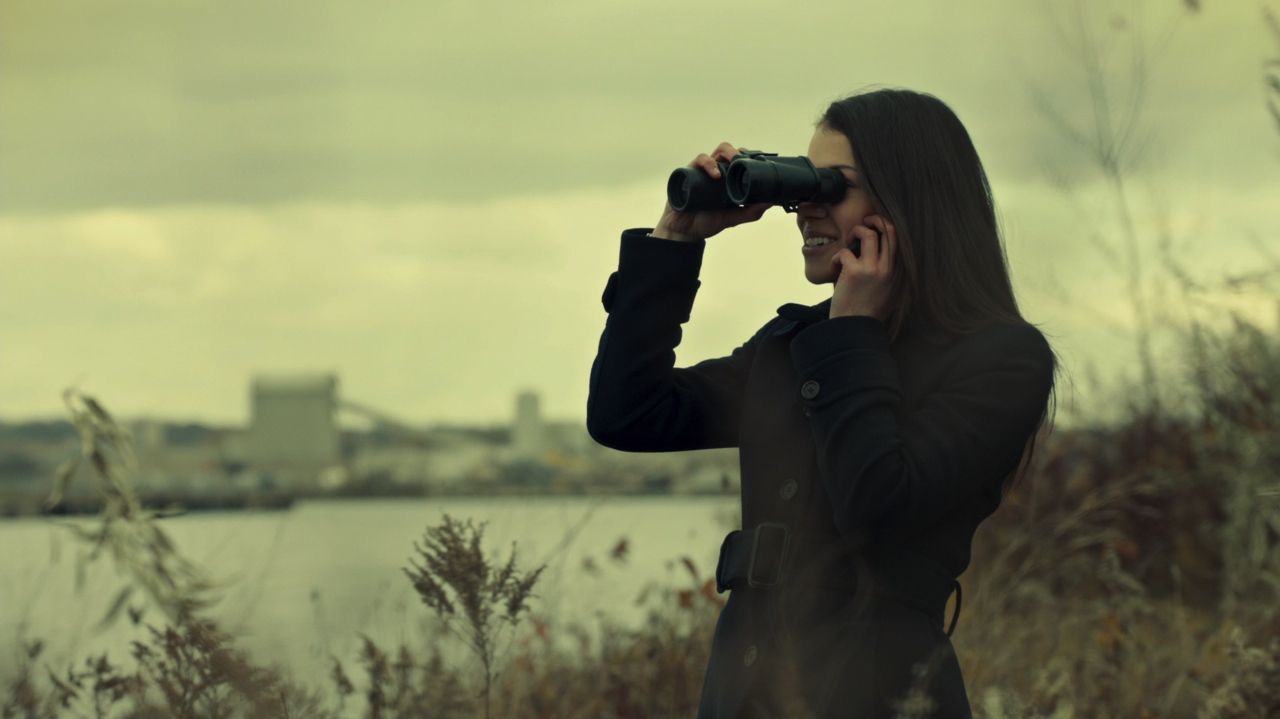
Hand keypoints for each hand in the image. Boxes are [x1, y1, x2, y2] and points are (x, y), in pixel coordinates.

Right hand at [652, 141, 771, 240]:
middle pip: (728, 152)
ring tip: (733, 163)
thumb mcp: (734, 218)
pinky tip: (715, 175)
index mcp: (727, 180)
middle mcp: (716, 173)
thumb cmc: (707, 222)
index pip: (739, 161)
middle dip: (739, 152)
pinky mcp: (689, 173)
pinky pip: (699, 161)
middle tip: (746, 161)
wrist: (685, 232)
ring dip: (727, 153)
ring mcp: (703, 172)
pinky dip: (708, 164)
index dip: (749, 157)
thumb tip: (771, 202)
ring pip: (716, 153)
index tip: (759, 161)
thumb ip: (751, 212)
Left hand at [829, 214, 895, 320]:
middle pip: (887, 229)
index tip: (872, 224)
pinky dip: (835, 258)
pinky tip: (834, 270)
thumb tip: (875, 254)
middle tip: (860, 224)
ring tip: (847, 245)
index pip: (896, 237)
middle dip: (872, 219)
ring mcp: (872, 269)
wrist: (854, 328)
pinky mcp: (854, 272)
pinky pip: (844, 252)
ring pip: (868, 234)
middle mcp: (887, 268)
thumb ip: (884, 273)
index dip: (883, 224)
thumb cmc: (864, 312)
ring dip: (854, 233)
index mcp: (895, 271)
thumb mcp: (885, 292)